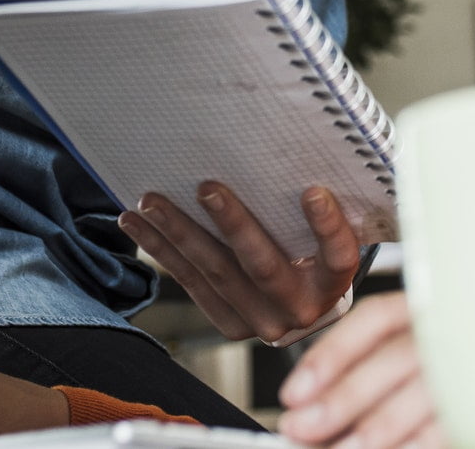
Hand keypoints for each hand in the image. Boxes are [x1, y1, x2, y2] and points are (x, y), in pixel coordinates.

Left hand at [118, 181, 360, 342]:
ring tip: (150, 201)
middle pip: (263, 265)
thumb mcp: (330, 235)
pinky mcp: (230, 324)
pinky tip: (136, 223)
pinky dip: (162, 250)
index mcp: (333, 282)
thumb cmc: (318, 254)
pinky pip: (190, 283)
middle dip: (233, 224)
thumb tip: (294, 150)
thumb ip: (320, 208)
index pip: (338, 255)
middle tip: (207, 188)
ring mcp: (261, 321)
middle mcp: (299, 307)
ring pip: (215, 273)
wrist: (307, 306)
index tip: (313, 191)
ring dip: (178, 233)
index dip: (327, 227)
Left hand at [277, 293, 441, 448]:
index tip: (293, 392)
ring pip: (424, 393)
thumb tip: (307, 409)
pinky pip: (451, 425)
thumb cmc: (444, 362)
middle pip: (394, 356)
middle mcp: (452, 331)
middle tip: (301, 426)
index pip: (375, 320)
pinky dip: (416, 443)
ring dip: (378, 426)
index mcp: (426, 308)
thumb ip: (361, 372)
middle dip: (343, 396)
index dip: (331, 354)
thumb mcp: (404, 353)